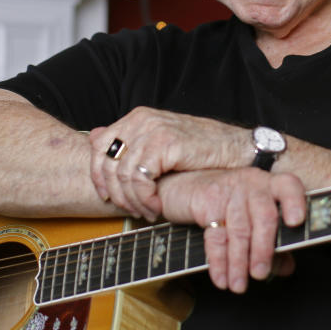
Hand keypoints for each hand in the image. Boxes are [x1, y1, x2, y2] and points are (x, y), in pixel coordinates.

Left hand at [88, 107, 247, 220]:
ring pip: (122, 174)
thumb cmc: (202, 150)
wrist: (236, 149)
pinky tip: (156, 207)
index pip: (98, 146)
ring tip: (147, 212)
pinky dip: (144, 198)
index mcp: (137, 117)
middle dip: (115, 193)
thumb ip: (130, 140)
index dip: (97, 175)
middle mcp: (142, 119)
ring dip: (132, 201)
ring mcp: (153, 129)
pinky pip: (140, 178)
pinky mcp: (165, 144)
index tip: (107, 197)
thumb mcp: (160, 142)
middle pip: (107, 162)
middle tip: (130, 210)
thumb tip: (94, 136)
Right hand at [158, 167, 305, 292]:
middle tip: (260, 274)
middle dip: (263, 249)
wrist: (185, 186)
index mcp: (270, 185)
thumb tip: (287, 267)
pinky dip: (218, 261)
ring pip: (239, 230)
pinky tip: (221, 279)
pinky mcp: (207, 202)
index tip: (296, 222)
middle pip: (264, 215)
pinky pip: (215, 236)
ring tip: (239, 285)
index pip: (289, 186)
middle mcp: (252, 184)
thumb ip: (273, 242)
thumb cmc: (229, 203)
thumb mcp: (253, 217)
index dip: (295, 202)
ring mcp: (230, 191)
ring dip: (239, 262)